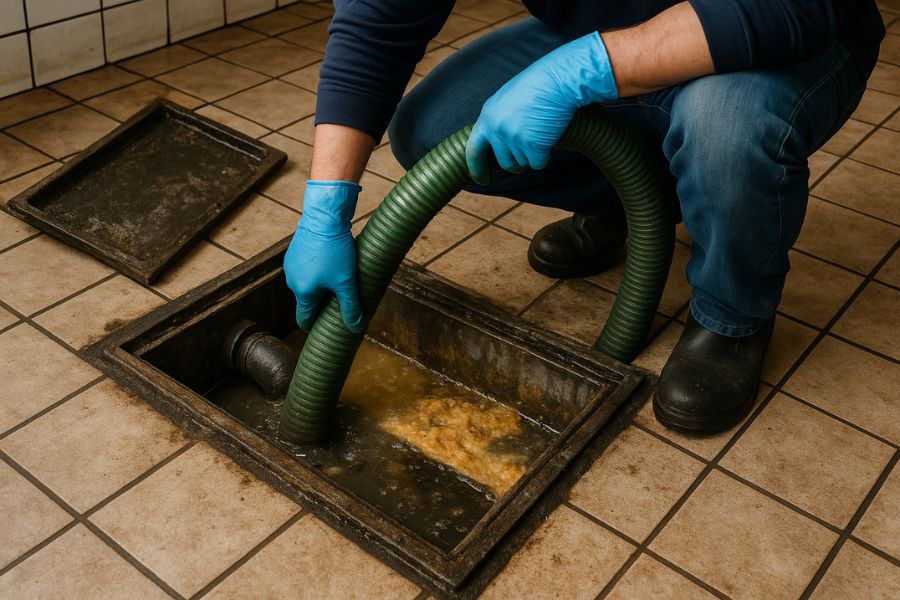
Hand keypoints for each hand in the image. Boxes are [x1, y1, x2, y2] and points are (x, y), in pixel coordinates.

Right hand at [284, 180, 363, 332]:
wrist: (324, 217)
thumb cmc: (334, 250)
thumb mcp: (346, 281)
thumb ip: (350, 306)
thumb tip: (356, 327)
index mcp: (303, 292)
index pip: (304, 319)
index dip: (315, 326)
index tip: (325, 328)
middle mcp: (292, 281)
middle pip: (307, 301)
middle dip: (322, 303)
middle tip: (341, 300)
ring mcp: (292, 265)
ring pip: (307, 283)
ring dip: (321, 285)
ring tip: (339, 278)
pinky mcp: (295, 252)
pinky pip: (306, 269)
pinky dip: (317, 271)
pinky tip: (332, 263)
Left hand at [466, 32, 618, 183]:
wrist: (559, 79)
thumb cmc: (538, 85)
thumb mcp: (508, 100)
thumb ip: (499, 120)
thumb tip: (499, 144)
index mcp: (487, 117)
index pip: (473, 150)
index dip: (476, 168)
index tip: (481, 179)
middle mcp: (497, 130)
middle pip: (504, 163)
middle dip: (516, 163)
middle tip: (528, 153)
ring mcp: (514, 138)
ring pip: (523, 163)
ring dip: (532, 155)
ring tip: (541, 133)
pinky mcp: (532, 145)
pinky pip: (537, 163)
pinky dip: (545, 156)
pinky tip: (549, 137)